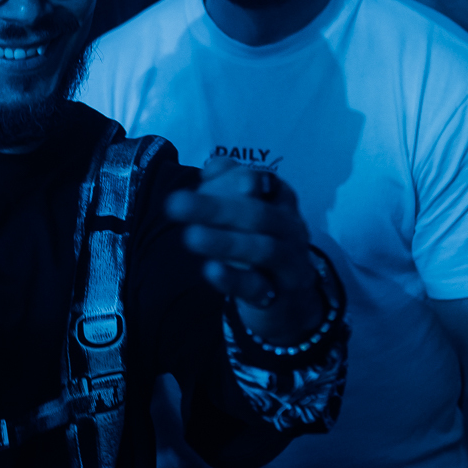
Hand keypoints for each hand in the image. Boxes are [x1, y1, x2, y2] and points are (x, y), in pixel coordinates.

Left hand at [165, 160, 321, 344]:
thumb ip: (231, 185)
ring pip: (263, 250)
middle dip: (217, 208)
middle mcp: (291, 230)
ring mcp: (290, 264)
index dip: (240, 177)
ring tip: (191, 237)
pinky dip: (233, 278)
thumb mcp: (250, 214)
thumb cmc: (262, 244)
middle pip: (259, 215)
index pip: (268, 183)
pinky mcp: (280, 296)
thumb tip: (211, 167)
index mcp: (283, 204)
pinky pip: (258, 287)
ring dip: (225, 242)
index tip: (206, 175)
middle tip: (176, 203)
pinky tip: (210, 269)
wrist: (290, 300)